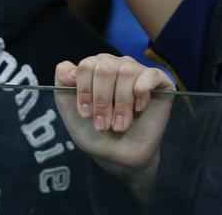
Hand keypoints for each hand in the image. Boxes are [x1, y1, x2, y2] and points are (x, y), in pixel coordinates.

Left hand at [54, 54, 173, 174]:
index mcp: (95, 67)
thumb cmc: (94, 131)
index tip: (86, 114)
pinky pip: (150, 74)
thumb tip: (67, 67)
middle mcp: (116, 64)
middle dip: (102, 100)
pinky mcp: (159, 82)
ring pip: (126, 71)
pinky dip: (141, 92)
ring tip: (119, 126)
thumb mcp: (69, 108)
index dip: (85, 91)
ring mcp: (138, 72)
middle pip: (105, 67)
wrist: (119, 157)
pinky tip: (139, 108)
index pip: (87, 65)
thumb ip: (62, 83)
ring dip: (121, 104)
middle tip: (103, 124)